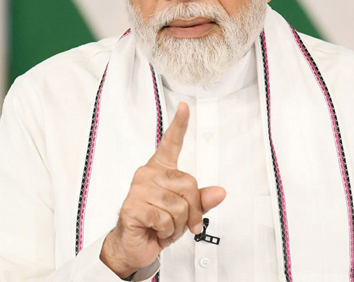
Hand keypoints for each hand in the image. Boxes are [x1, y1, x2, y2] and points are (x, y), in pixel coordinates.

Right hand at [100, 102, 226, 277]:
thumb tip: (220, 192)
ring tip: (163, 226)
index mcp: (161, 170)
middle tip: (178, 222)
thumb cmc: (157, 225)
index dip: (179, 124)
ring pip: (179, 205)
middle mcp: (148, 174)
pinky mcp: (132, 206)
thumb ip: (202, 200)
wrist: (134, 246)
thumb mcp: (186, 213)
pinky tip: (154, 230)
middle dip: (191, 210)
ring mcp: (138, 188)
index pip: (171, 143)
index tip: (184, 107)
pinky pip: (165, 218)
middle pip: (189, 184)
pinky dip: (166, 231)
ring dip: (177, 224)